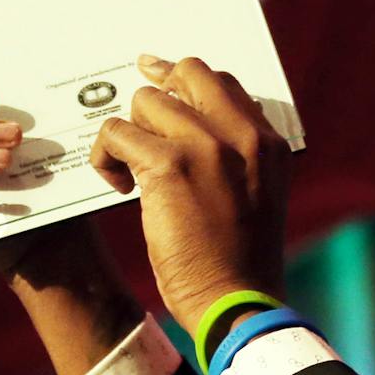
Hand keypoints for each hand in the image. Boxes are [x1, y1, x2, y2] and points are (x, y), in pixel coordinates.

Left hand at [89, 55, 290, 333]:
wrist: (236, 301)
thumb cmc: (241, 260)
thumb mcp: (258, 196)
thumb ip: (238, 157)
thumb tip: (190, 129)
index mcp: (268, 142)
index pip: (223, 84)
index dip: (186, 82)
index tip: (162, 86)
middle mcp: (241, 134)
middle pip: (187, 73)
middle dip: (157, 93)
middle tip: (135, 120)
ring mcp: (205, 145)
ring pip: (146, 102)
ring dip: (129, 133)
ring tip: (130, 171)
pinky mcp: (168, 165)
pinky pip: (117, 133)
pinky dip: (106, 157)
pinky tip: (118, 186)